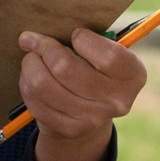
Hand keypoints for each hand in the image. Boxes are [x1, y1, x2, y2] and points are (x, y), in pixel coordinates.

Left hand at [18, 26, 148, 160]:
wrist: (92, 114)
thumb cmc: (96, 69)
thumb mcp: (105, 53)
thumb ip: (89, 39)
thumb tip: (42, 31)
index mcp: (133, 75)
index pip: (109, 57)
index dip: (85, 41)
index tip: (75, 34)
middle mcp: (116, 101)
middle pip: (67, 69)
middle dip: (45, 47)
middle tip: (35, 40)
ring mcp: (91, 119)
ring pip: (44, 84)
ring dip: (31, 64)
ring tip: (31, 56)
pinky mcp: (66, 129)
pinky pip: (34, 99)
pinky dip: (27, 82)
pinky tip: (32, 76)